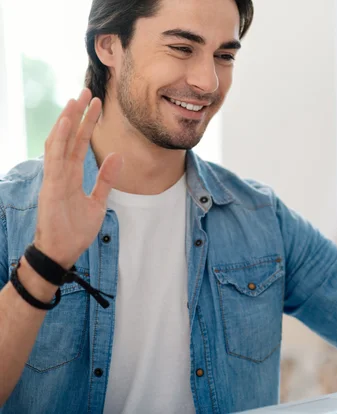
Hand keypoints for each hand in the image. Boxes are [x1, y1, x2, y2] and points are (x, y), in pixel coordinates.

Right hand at [34, 88, 122, 268]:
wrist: (62, 252)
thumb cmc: (75, 230)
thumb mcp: (98, 202)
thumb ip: (106, 179)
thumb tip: (117, 157)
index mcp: (70, 175)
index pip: (78, 143)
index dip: (87, 124)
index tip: (96, 105)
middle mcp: (60, 173)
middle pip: (69, 137)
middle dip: (78, 115)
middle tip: (87, 91)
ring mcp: (54, 178)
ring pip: (60, 143)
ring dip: (68, 121)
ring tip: (76, 99)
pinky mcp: (52, 187)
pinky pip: (55, 160)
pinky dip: (59, 140)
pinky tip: (65, 123)